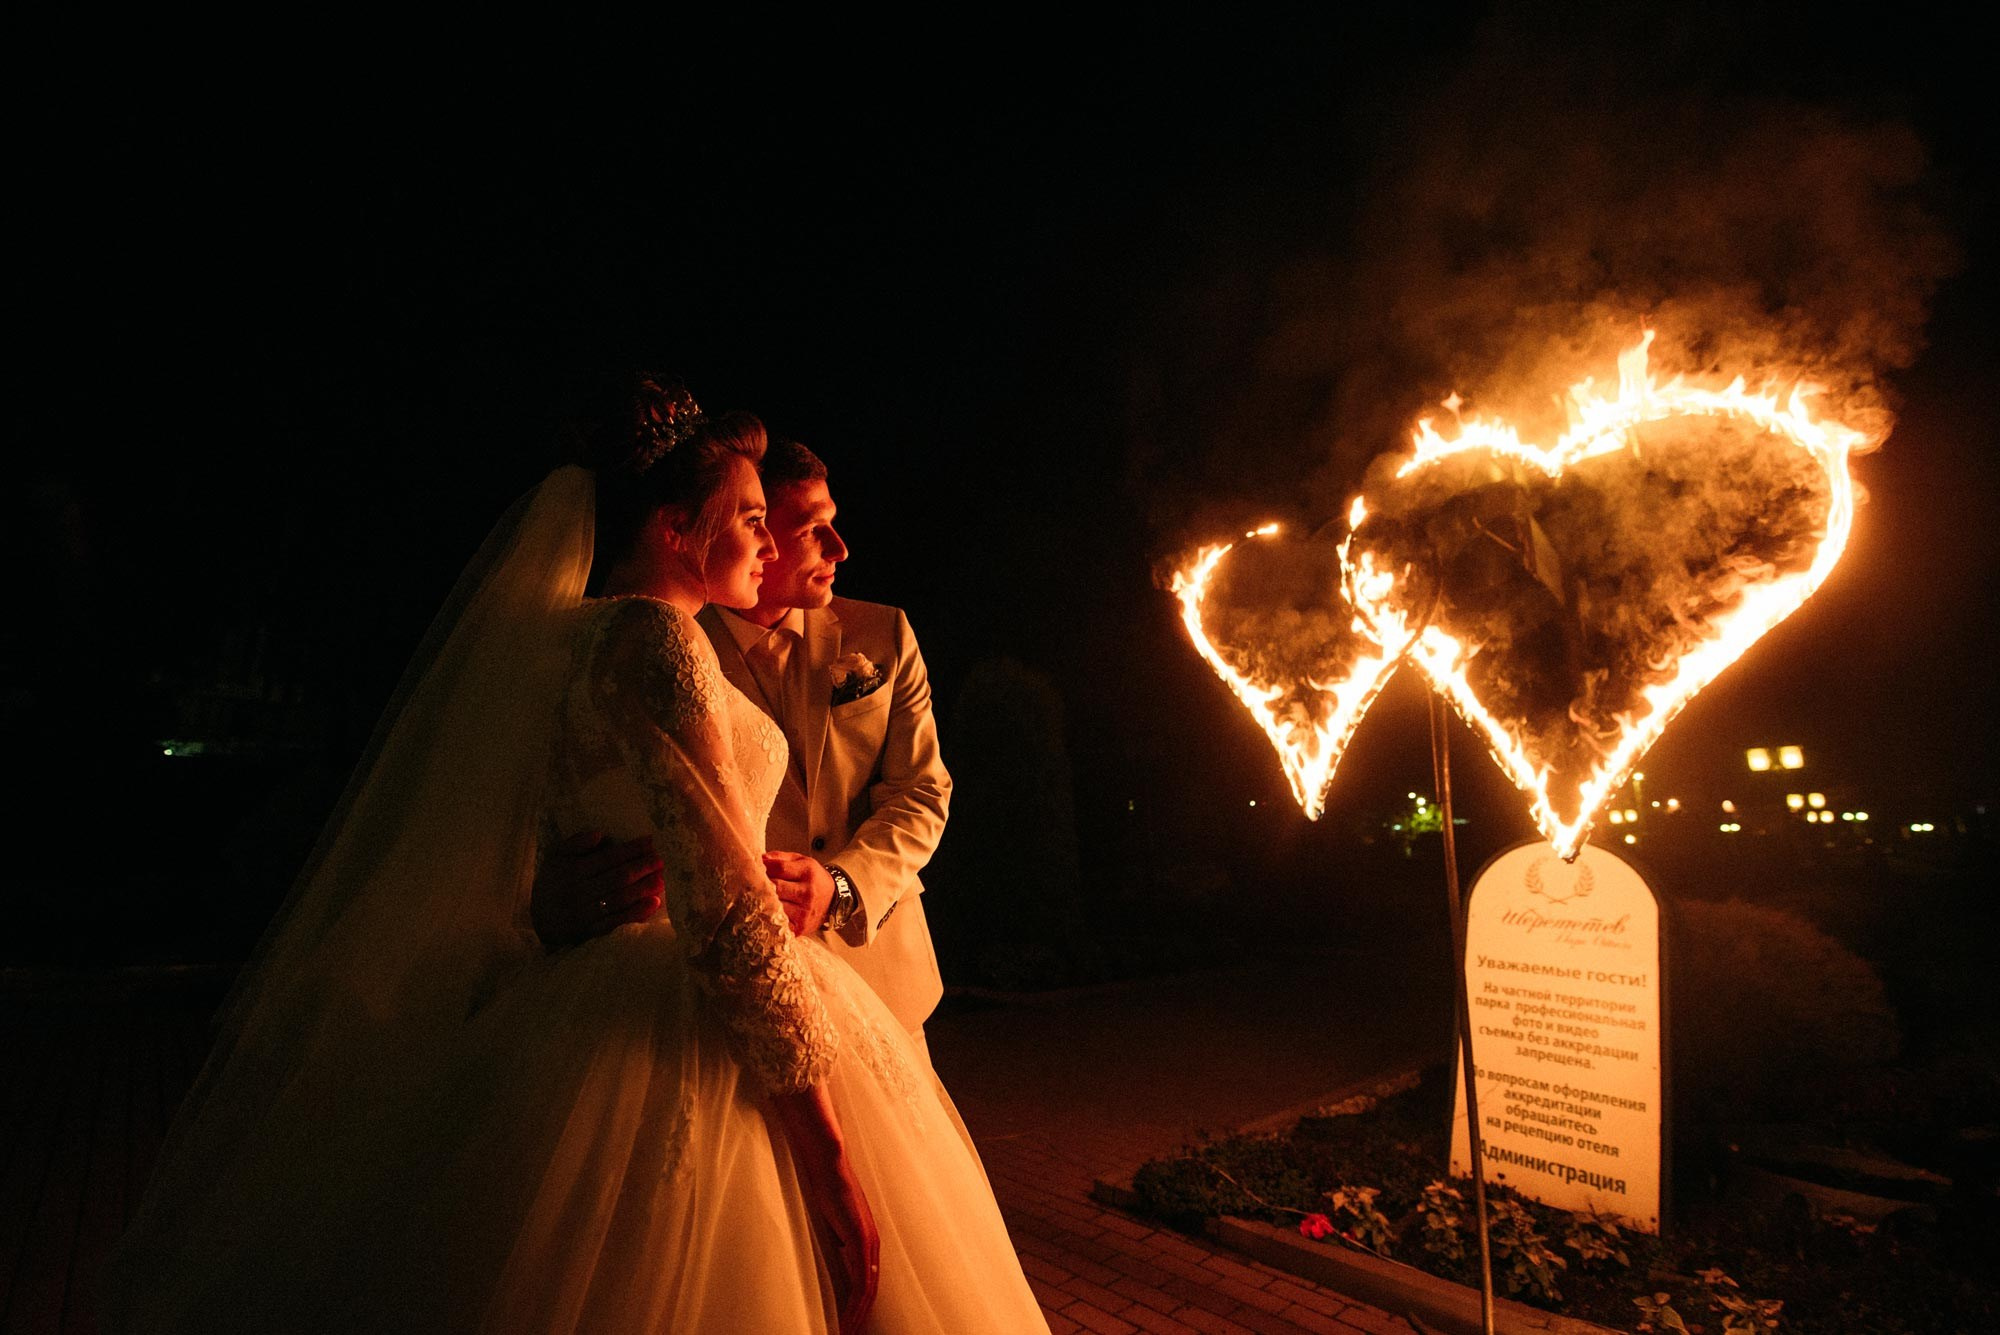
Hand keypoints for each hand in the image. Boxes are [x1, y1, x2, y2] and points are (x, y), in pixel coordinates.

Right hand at [530, 830, 663, 948]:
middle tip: (660, 861)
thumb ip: (576, 843)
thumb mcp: (556, 857)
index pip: (608, 858)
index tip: (649, 842)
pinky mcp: (591, 931)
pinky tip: (653, 904)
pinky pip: (617, 922)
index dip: (631, 849)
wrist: (538, 919)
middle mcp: (580, 891)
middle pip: (617, 878)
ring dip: (644, 889)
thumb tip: (600, 834)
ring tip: (661, 880)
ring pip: (620, 899)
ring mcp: (586, 913)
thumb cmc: (552, 882)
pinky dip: (637, 913)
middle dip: (642, 868)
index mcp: (573, 870)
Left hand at [764, 851, 834, 936]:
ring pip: (775, 905)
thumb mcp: (801, 862)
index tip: (756, 868)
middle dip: (761, 884)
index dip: (764, 867)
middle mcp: (808, 892)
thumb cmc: (813, 879)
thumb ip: (780, 858)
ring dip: (763, 901)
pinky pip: (778, 922)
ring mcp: (804, 911)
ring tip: (757, 897)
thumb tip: (760, 859)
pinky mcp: (800, 927)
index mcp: (808, 872)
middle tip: (751, 883)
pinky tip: (766, 911)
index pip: (780, 868)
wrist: (833, 901)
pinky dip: (769, 916)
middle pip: (776, 887)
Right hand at [769, 1086, 878, 1333]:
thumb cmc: (826, 1191)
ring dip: (857, 1318)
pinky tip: (847, 1321)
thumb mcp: (830, 1223)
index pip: (867, 1285)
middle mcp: (873, 1247)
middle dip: (860, 1319)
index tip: (848, 1327)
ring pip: (868, 1293)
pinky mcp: (861, 1243)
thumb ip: (833, 1240)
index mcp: (866, 1243)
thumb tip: (829, 1253)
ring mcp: (869, 1245)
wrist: (829, 1167)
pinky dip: (855, 1306)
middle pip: (871, 1294)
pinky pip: (862, 1283)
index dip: (860, 1309)